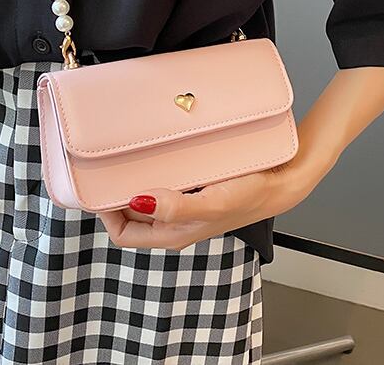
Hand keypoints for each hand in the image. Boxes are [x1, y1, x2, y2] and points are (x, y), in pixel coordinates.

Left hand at [97, 158, 314, 250]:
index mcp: (173, 234)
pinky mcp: (195, 187)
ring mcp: (185, 204)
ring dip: (137, 179)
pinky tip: (160, 150)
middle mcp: (175, 221)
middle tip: (112, 164)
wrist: (282, 180)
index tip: (102, 185)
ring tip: (131, 154)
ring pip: (148, 196)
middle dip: (118, 193)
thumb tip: (139, 200)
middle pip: (131, 214)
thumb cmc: (251, 195)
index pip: (124, 232)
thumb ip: (177, 206)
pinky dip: (158, 169)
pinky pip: (166, 181)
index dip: (107, 214)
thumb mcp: (213, 203)